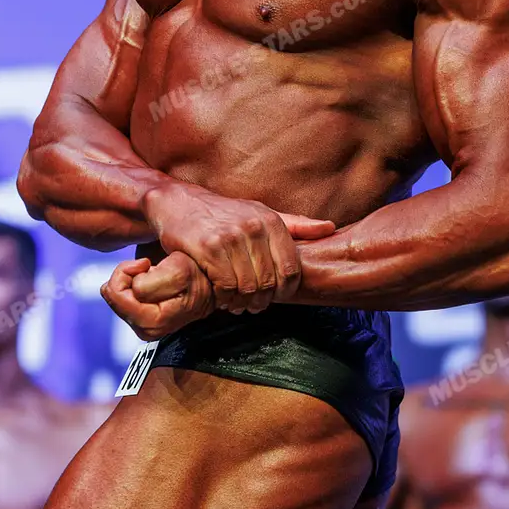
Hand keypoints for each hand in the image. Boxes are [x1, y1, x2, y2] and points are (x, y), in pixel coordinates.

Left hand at [101, 252, 214, 340]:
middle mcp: (148, 331)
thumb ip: (149, 283)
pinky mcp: (142, 323)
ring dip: (130, 281)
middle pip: (112, 296)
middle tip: (150, 270)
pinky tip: (152, 286)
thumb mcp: (178, 271)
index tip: (150, 265)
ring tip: (154, 278)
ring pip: (115, 297)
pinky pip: (120, 299)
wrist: (208, 285)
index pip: (117, 292)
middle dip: (126, 277)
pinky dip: (130, 287)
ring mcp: (145, 329)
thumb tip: (129, 290)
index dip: (129, 270)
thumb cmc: (195, 275)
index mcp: (155, 321)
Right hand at [144, 182, 334, 313]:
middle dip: (262, 301)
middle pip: (269, 283)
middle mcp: (253, 227)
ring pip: (247, 288)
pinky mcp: (207, 247)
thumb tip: (330, 228)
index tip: (274, 298)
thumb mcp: (262, 213)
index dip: (285, 291)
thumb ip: (296, 225)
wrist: (178, 202)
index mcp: (271, 221)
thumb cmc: (224, 213)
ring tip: (237, 304)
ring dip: (242, 303)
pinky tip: (222, 297)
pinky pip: (225, 286)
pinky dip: (225, 298)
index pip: (291, 270)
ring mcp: (230, 237)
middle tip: (253, 306)